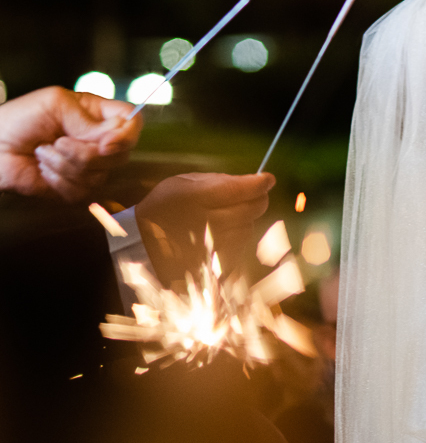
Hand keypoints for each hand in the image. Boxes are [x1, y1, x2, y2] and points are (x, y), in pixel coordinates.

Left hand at [0, 86, 142, 200]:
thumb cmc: (17, 120)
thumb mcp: (54, 104)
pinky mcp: (74, 186)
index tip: (105, 143)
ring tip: (43, 152)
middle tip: (59, 142)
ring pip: (100, 174)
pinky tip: (42, 168)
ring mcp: (87, 165)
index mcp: (96, 115)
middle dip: (87, 152)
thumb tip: (114, 137)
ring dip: (64, 164)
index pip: (132, 122)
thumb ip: (88, 119)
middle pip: (121, 153)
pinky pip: (82, 190)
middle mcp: (97, 140)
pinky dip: (58, 180)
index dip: (126, 134)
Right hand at [136, 172, 275, 282]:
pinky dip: (238, 236)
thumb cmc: (163, 208)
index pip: (240, 189)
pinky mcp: (216, 263)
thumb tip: (252, 182)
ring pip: (249, 227)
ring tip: (230, 214)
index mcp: (196, 198)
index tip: (266, 179)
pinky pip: (240, 246)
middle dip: (258, 199)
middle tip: (255, 194)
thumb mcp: (182, 183)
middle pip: (252, 209)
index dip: (259, 183)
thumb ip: (218, 181)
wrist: (141, 245)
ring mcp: (214, 246)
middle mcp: (207, 223)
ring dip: (247, 218)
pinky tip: (224, 232)